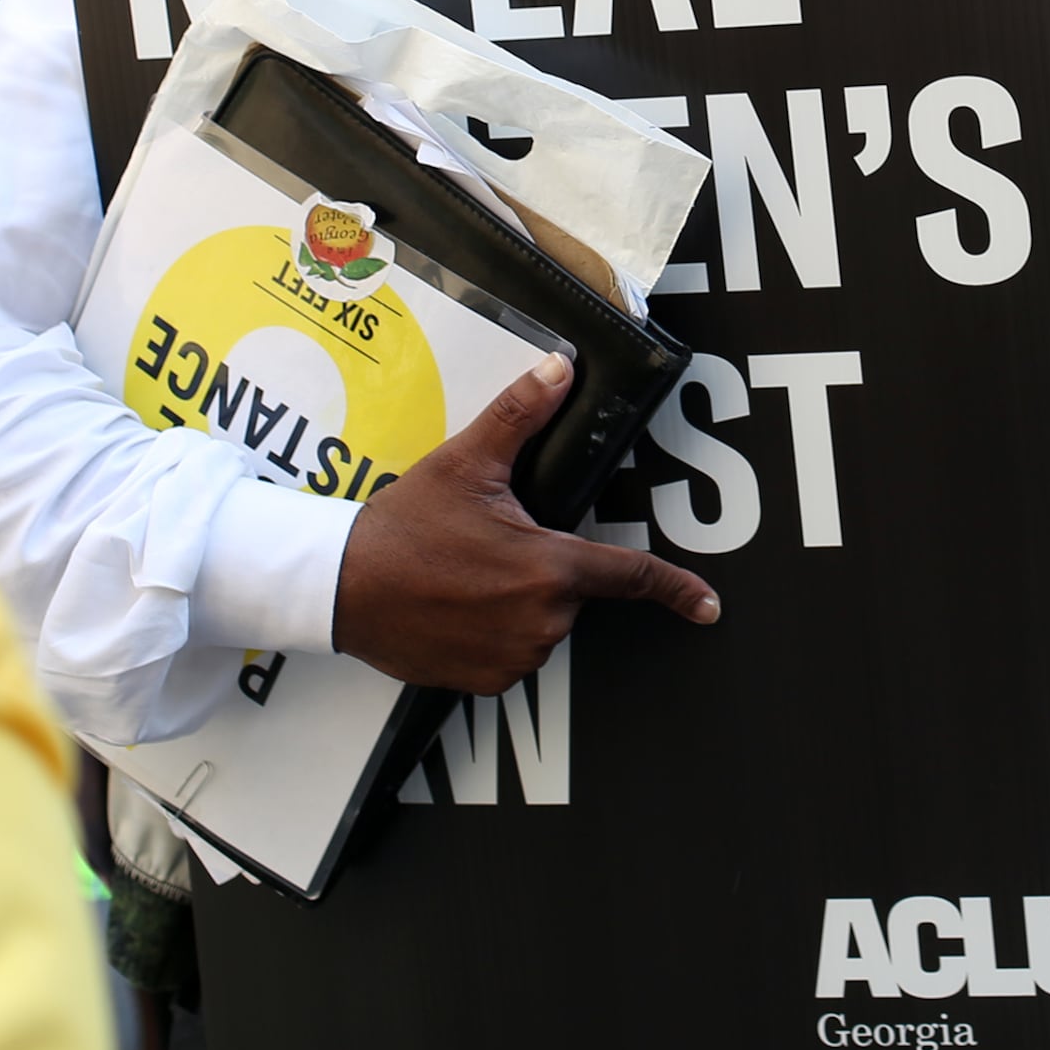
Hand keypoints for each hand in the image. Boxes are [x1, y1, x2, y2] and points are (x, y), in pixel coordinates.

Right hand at [330, 354, 718, 692]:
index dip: (677, 590)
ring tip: (464, 575)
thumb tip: (559, 368)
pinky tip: (456, 608)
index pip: (631, 577)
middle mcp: (540, 621)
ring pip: (542, 623)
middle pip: (572, 591)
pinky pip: (511, 655)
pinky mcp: (483, 681)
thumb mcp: (464, 462)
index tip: (709, 606)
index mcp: (549, 568)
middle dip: (544, 567)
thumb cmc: (402, 528)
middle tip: (486, 546)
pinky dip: (494, 633)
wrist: (340, 587)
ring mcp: (512, 657)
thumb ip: (520, 415)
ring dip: (518, 602)